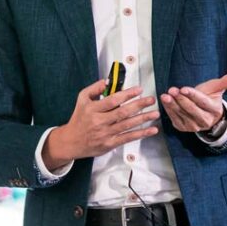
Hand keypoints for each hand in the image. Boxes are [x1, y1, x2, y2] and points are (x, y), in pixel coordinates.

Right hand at [43, 79, 160, 168]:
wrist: (71, 141)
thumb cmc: (79, 118)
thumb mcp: (82, 99)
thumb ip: (94, 89)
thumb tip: (108, 81)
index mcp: (92, 109)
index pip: (112, 100)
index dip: (127, 94)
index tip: (139, 89)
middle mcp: (99, 121)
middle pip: (123, 112)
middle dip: (139, 105)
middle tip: (151, 99)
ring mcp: (105, 134)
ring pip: (127, 125)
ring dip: (143, 119)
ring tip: (155, 113)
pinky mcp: (109, 144)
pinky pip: (128, 138)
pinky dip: (141, 134)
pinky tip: (151, 130)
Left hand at [161, 72, 226, 133]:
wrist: (204, 112)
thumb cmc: (209, 97)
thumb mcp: (216, 88)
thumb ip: (225, 82)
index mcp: (214, 110)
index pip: (203, 102)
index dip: (193, 95)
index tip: (183, 88)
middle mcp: (205, 120)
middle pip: (192, 109)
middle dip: (181, 99)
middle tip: (172, 90)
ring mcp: (194, 126)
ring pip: (182, 114)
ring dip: (172, 105)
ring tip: (166, 95)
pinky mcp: (183, 128)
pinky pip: (175, 119)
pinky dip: (168, 110)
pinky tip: (164, 101)